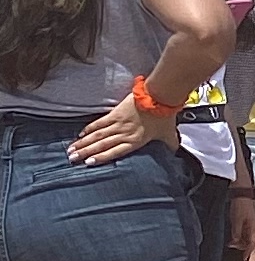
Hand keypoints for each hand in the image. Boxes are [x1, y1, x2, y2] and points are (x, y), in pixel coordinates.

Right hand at [66, 86, 180, 165]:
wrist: (160, 97)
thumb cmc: (165, 116)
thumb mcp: (169, 134)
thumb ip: (170, 144)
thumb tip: (176, 151)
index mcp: (135, 141)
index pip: (114, 152)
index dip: (101, 158)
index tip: (88, 163)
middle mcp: (124, 134)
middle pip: (101, 145)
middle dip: (85, 152)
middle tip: (72, 158)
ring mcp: (118, 124)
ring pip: (97, 135)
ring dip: (83, 143)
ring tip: (72, 149)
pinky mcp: (115, 114)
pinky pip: (99, 123)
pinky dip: (89, 129)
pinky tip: (81, 134)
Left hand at [228, 181, 254, 254]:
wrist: (243, 192)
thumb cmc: (241, 205)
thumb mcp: (237, 220)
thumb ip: (236, 233)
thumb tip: (235, 243)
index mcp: (254, 228)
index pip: (252, 244)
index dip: (248, 251)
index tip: (244, 258)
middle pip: (250, 241)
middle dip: (242, 245)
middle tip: (232, 246)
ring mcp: (252, 223)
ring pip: (248, 235)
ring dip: (240, 239)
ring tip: (232, 241)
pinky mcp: (249, 219)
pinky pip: (246, 230)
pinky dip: (240, 234)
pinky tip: (234, 233)